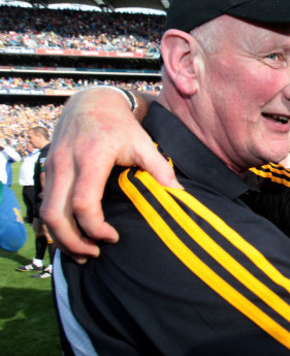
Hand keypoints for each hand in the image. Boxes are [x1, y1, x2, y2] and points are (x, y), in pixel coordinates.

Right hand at [40, 87, 180, 262]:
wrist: (91, 102)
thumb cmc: (121, 125)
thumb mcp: (144, 142)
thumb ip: (160, 168)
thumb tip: (179, 194)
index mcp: (92, 158)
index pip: (83, 203)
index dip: (95, 227)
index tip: (112, 237)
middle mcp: (66, 163)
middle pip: (55, 215)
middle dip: (71, 241)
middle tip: (92, 254)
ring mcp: (52, 167)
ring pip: (45, 213)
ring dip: (60, 237)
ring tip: (82, 251)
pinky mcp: (47, 171)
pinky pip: (44, 204)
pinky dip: (55, 225)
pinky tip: (71, 235)